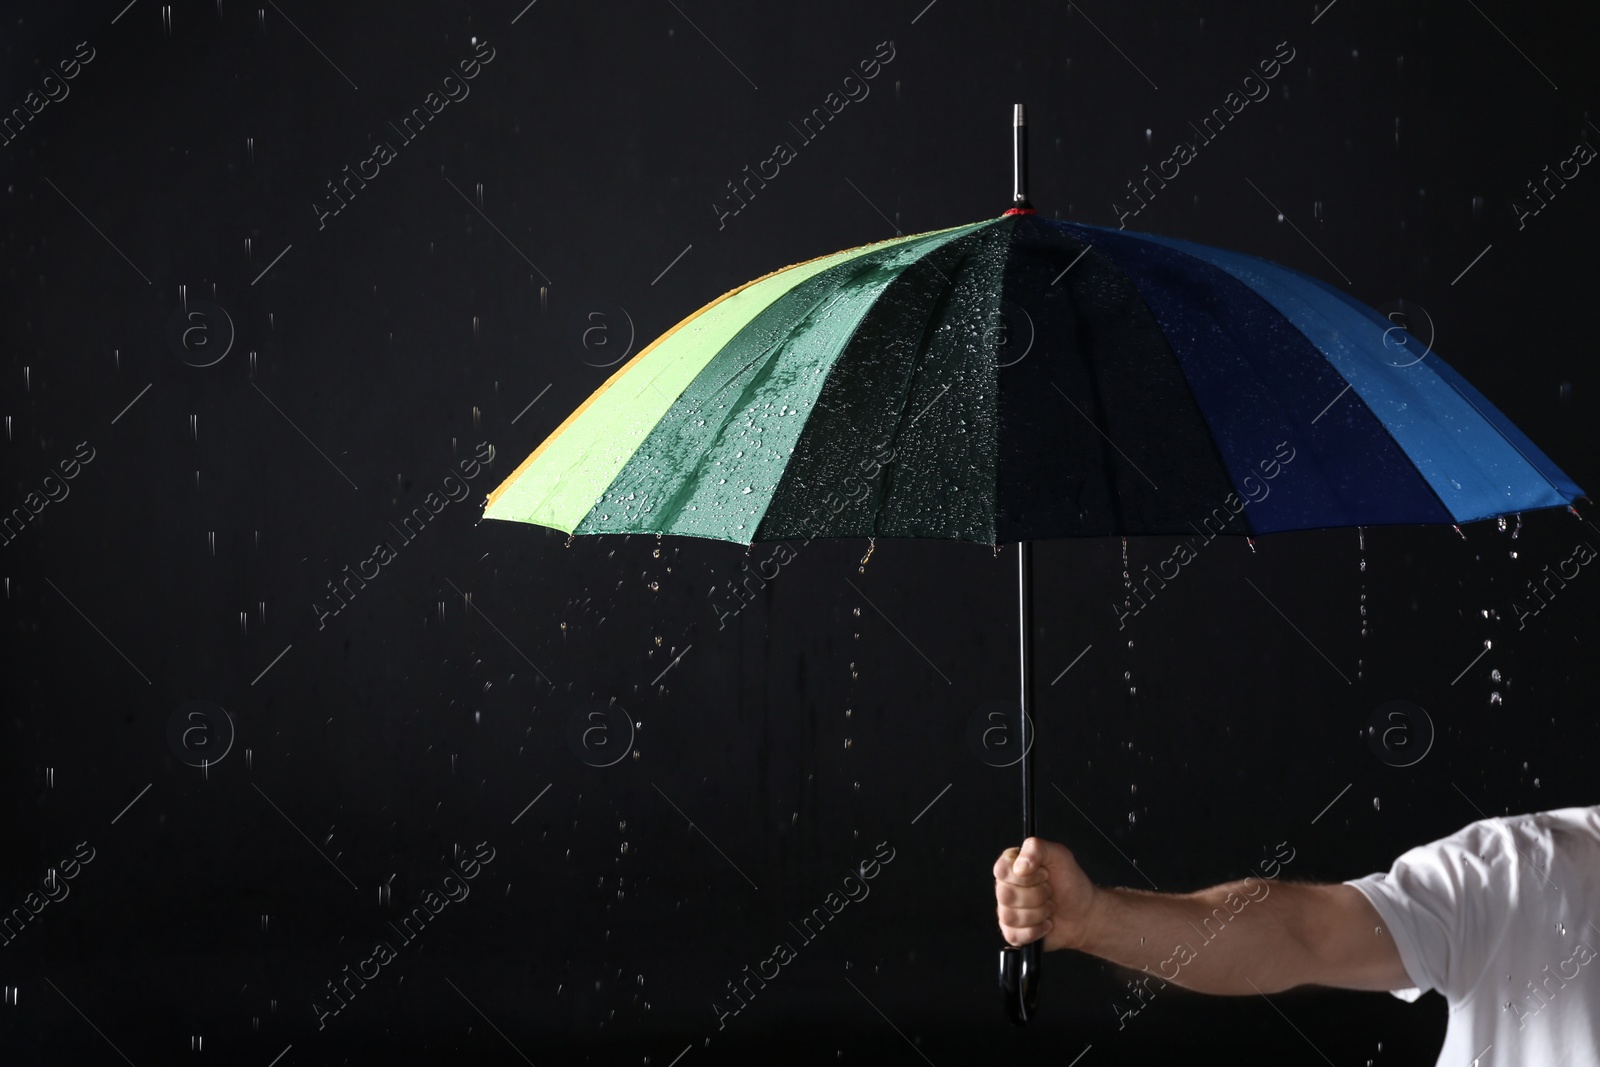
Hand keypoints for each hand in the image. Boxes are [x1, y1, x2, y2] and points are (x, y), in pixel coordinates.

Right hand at [993, 836, 1098, 952]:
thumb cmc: (1071, 883)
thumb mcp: (1059, 855)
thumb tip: (1019, 866)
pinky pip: (1014, 934)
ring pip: (1010, 916)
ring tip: (1049, 908)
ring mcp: (1007, 910)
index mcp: (1012, 866)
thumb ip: (1036, 848)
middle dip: (1037, 895)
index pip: (1001, 870)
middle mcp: (1006, 887)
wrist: (1084, 913)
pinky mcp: (1013, 932)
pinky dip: (1036, 930)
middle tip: (1049, 891)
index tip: (1044, 874)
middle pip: (1005, 895)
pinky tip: (1045, 923)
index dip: (1026, 876)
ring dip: (1038, 913)